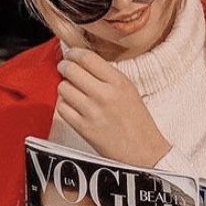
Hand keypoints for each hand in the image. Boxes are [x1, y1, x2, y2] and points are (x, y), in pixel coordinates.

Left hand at [56, 48, 170, 166]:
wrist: (143, 153)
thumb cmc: (137, 122)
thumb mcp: (129, 90)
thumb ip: (107, 75)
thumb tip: (82, 61)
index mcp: (119, 82)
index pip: (87, 57)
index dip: (73, 53)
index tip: (71, 54)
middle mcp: (104, 94)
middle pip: (70, 69)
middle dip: (64, 67)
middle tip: (65, 68)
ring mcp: (92, 111)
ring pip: (63, 87)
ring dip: (64, 87)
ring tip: (72, 90)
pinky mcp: (83, 128)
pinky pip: (61, 108)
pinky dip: (63, 104)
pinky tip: (72, 106)